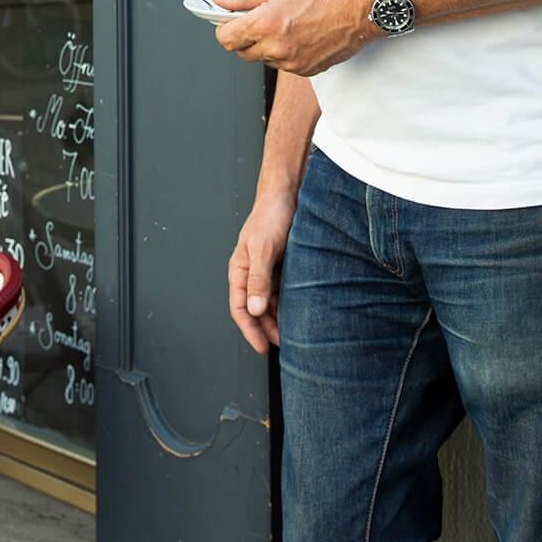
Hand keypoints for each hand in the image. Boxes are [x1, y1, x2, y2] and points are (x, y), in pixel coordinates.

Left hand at [215, 0, 377, 75]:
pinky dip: (284, 53)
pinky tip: (297, 35)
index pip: (226, 39)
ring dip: (264, 46)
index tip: (228, 20)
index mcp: (266, 25)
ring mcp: (292, 63)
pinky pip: (284, 65)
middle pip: (242, 52)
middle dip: (243, 37)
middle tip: (257, 19)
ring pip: (264, 59)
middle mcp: (277, 48)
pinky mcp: (306, 70)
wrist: (359, 8)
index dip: (223, 28)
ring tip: (282, 24)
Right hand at [229, 193, 295, 351]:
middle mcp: (252, 274)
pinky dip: (291, 305)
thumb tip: (254, 309)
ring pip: (272, 304)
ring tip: (296, 335)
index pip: (239, 308)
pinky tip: (302, 313)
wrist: (289, 194)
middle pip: (256, 310)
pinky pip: (285, 293)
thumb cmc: (271, 216)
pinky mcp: (284, 268)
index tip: (262, 348)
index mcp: (240, 269)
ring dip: (280, 319)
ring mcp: (269, 272)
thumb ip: (258, 280)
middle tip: (284, 347)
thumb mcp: (263, 249)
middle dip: (267, 330)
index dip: (249, 330)